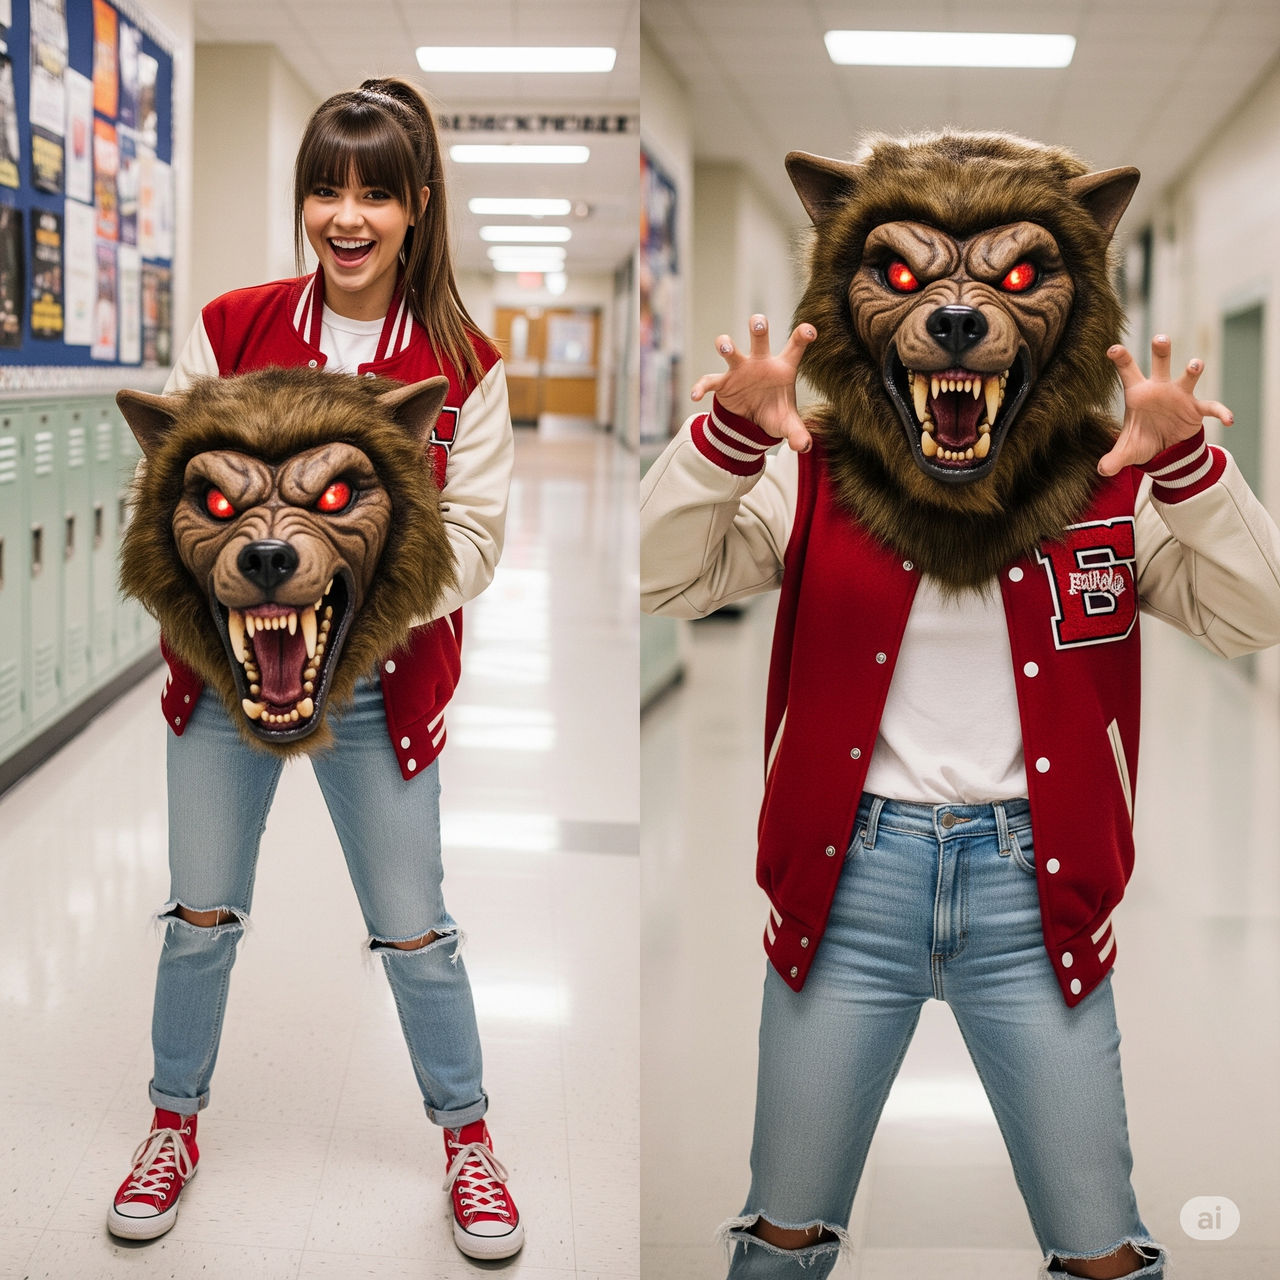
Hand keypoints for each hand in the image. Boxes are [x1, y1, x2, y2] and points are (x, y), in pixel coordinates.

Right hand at [690, 315, 815, 452]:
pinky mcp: (722, 383)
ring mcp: (740, 370)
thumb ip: (798, 433)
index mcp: (782, 368)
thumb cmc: (773, 414)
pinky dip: (701, 387)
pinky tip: (695, 396)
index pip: (795, 346)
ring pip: (731, 351)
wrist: (750, 425)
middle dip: (757, 327)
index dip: (802, 335)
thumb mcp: (787, 424)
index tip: (810, 331)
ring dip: (726, 346)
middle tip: (757, 321)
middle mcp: (760, 362)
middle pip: (759, 338)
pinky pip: (709, 381)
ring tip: (724, 347)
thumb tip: (804, 446)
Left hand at [1098, 334, 1232, 475]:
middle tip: (1160, 338)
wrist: (1166, 451)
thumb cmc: (1143, 441)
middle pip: (1161, 363)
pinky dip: (1221, 412)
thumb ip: (1114, 459)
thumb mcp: (1127, 452)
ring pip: (1188, 376)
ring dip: (1193, 370)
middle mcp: (1159, 388)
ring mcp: (1180, 396)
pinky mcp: (1196, 409)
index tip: (1113, 349)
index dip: (1121, 358)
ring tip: (1195, 365)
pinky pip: (1211, 407)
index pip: (1128, 371)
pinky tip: (1229, 420)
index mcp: (1138, 393)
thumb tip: (1102, 470)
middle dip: (1162, 350)